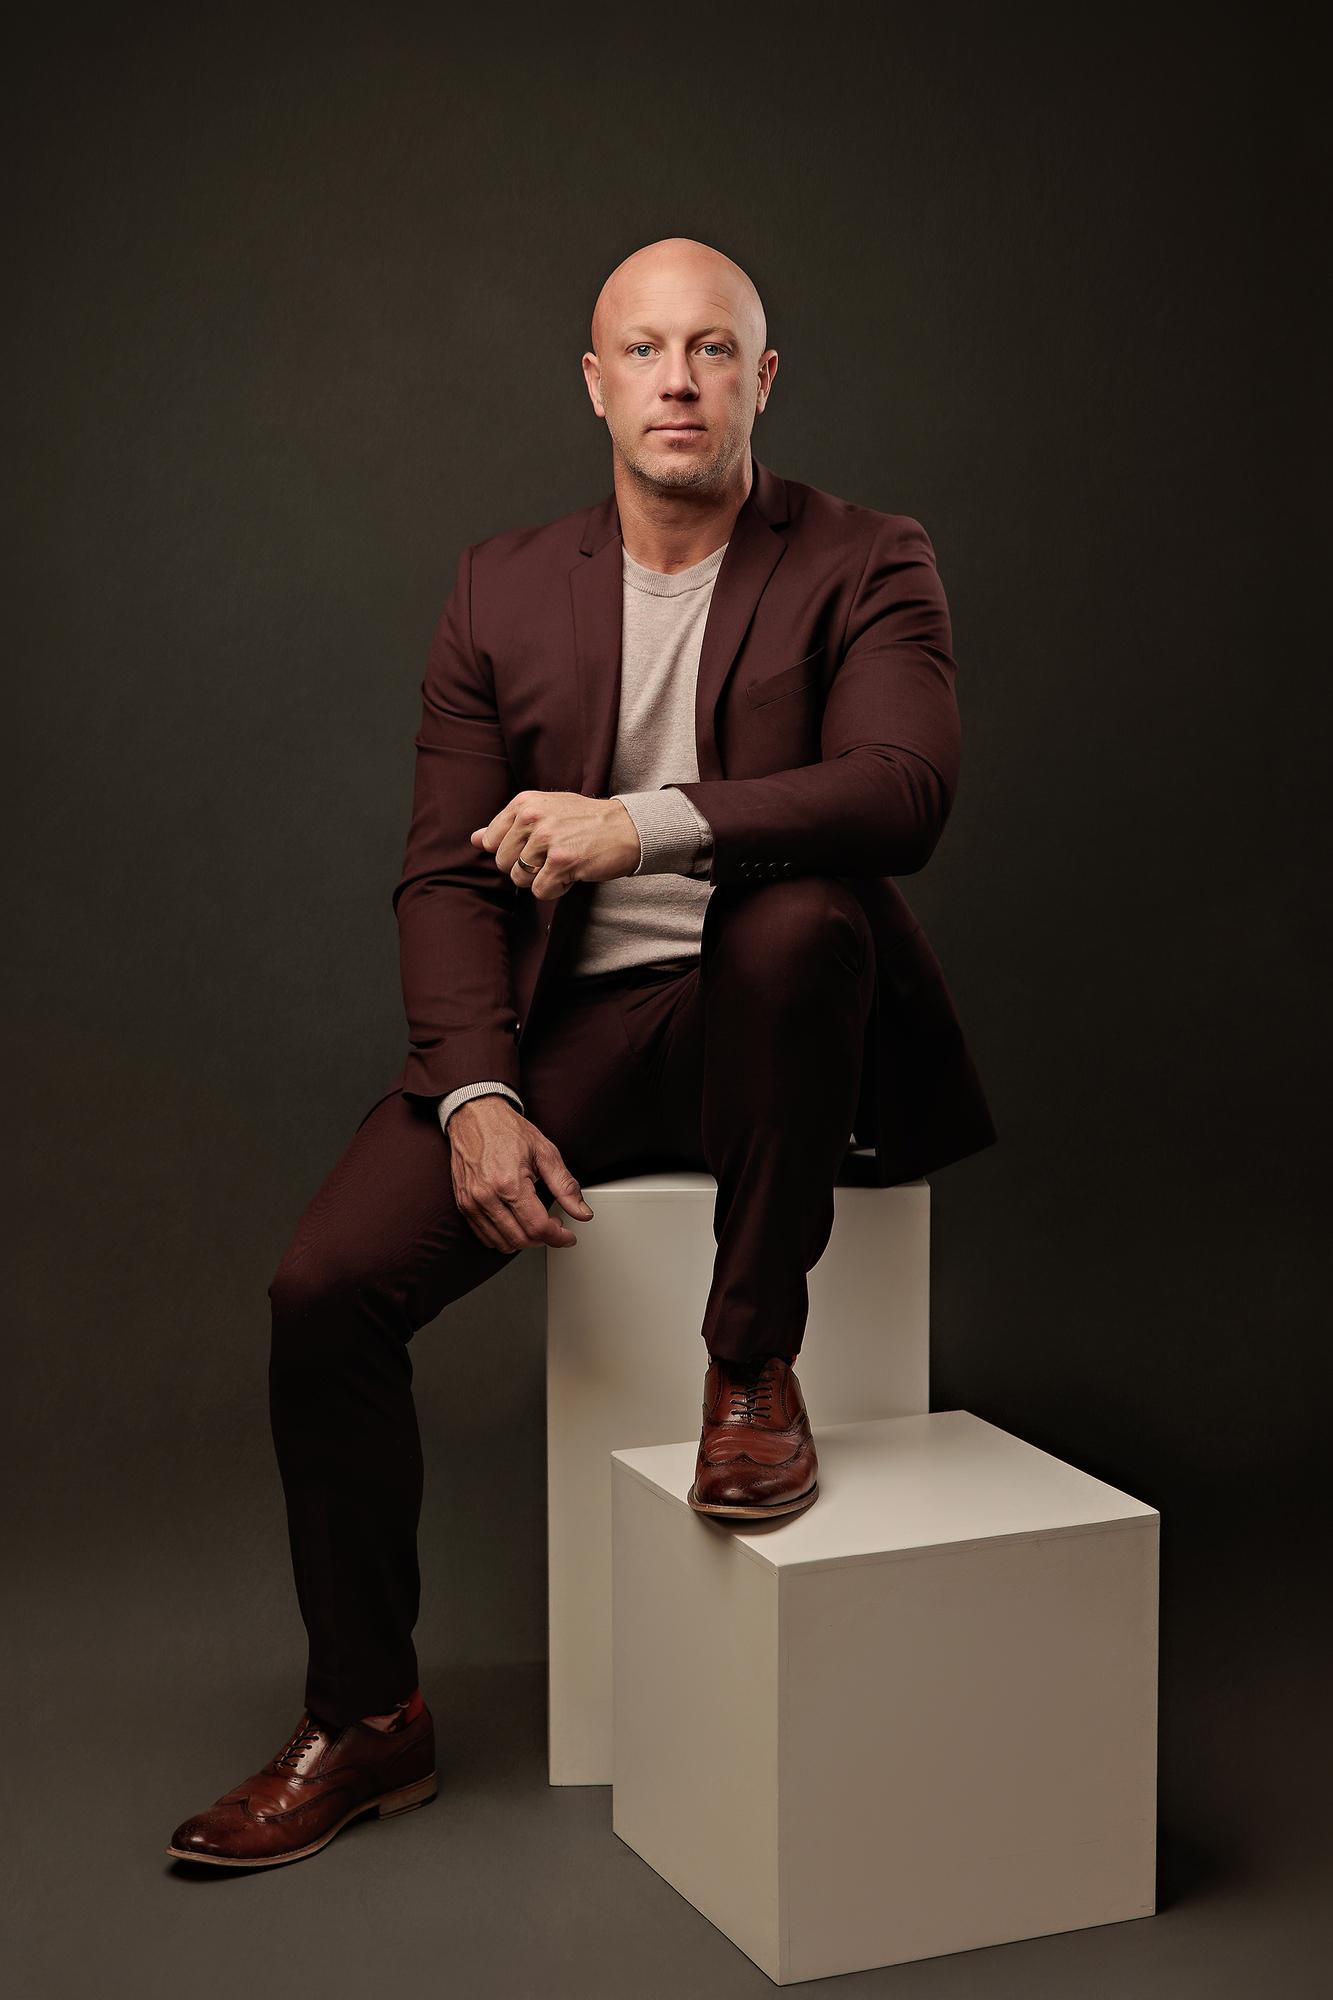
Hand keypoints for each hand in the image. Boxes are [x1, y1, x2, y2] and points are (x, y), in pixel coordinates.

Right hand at [445, 1095, 594, 1251]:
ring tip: (536, 1224)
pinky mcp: (463, 1204)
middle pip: (521, 1239)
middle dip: (544, 1239)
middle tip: (555, 1226)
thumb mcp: (545, 1153)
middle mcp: (487, 1196)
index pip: (538, 1227)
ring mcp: (472, 1202)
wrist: (475, 1116)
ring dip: (524, 1241)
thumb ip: (565, 1186)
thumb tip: (582, 1212)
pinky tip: (516, 1224)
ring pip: (502, 1243)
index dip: (558, 1237)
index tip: (568, 1236)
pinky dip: (504, 1238)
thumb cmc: (507, 1131)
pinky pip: (484, 1236)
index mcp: (509, 1183)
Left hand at [470, 791, 640, 898]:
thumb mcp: (545, 811)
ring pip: (520, 879)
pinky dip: (556, 889)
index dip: (512, 851)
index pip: (490, 841)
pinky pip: (541, 891)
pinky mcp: (561, 862)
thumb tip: (475, 839)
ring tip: (564, 862)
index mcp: (524, 803)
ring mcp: (547, 839)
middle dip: (526, 867)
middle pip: (503, 863)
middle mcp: (533, 817)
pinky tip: (572, 873)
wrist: (627, 828)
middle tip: (553, 855)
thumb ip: (508, 825)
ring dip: (542, 878)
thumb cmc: (585, 821)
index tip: (535, 846)